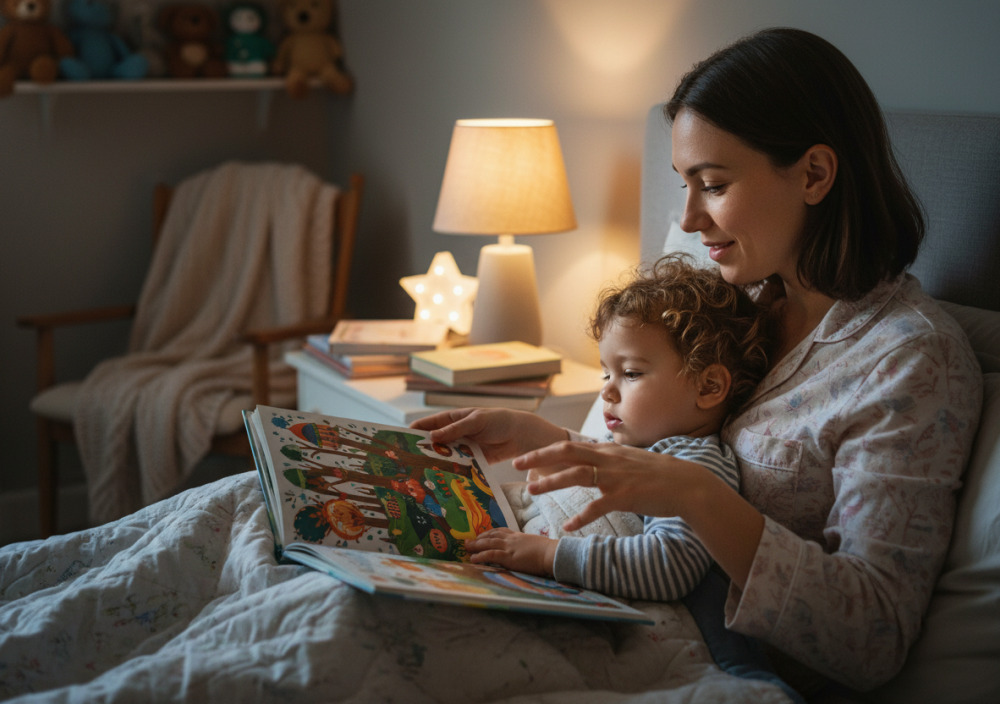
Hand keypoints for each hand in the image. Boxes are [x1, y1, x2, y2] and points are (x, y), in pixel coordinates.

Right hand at [411, 408, 568, 463]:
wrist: (519, 434)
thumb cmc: (497, 420)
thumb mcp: (475, 421)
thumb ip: (455, 429)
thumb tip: (432, 437)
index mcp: (453, 419)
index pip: (429, 424)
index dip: (415, 431)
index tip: (401, 440)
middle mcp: (455, 433)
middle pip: (434, 442)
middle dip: (422, 450)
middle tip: (407, 462)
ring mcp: (462, 447)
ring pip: (444, 455)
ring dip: (435, 463)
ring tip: (421, 474)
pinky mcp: (471, 460)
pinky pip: (458, 466)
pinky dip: (450, 471)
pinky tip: (442, 480)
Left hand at [465, 528, 557, 576]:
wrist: (552, 553)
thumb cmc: (547, 551)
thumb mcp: (535, 545)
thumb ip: (526, 547)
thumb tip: (525, 552)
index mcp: (518, 536)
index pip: (500, 531)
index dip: (489, 533)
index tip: (481, 535)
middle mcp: (511, 539)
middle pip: (491, 536)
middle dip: (478, 538)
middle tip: (467, 541)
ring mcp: (509, 547)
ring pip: (488, 543)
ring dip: (476, 545)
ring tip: (466, 547)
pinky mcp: (509, 557)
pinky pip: (491, 555)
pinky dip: (481, 556)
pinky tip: (473, 558)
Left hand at [515, 440, 710, 531]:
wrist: (685, 484)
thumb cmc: (656, 473)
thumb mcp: (627, 459)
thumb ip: (606, 458)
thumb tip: (587, 456)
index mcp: (606, 451)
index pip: (568, 446)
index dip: (544, 450)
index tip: (524, 455)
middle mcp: (607, 459)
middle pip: (566, 453)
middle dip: (538, 457)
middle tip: (515, 463)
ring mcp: (615, 477)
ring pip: (576, 475)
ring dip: (551, 482)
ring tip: (531, 491)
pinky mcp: (624, 496)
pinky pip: (597, 506)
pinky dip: (581, 517)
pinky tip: (568, 526)